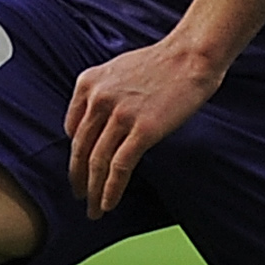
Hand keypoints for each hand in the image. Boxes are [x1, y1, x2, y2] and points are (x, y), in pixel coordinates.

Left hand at [64, 37, 223, 217]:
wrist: (192, 56)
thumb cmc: (162, 62)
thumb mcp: (118, 69)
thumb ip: (102, 93)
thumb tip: (97, 124)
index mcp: (88, 83)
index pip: (72, 129)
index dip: (76, 154)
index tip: (80, 170)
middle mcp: (98, 99)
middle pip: (81, 149)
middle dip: (78, 178)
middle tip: (79, 196)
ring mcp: (120, 115)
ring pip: (97, 162)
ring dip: (93, 190)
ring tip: (94, 209)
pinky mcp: (143, 130)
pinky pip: (119, 167)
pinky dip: (111, 189)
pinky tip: (109, 203)